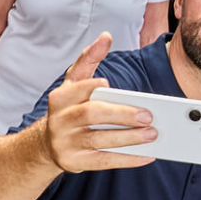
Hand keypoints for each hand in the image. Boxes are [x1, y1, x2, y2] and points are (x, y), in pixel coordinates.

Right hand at [38, 33, 156, 172]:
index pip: (76, 89)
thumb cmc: (69, 109)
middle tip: (147, 116)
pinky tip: (146, 156)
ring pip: (98, 139)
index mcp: (60, 98)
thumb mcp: (74, 83)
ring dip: (128, 138)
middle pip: (90, 115)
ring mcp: (64, 143)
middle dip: (120, 115)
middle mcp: (59, 120)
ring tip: (152, 134)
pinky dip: (127, 159)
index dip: (89, 86)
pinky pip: (103, 161)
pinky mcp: (74, 163)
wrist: (48, 144)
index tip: (107, 84)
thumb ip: (89, 59)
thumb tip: (106, 37)